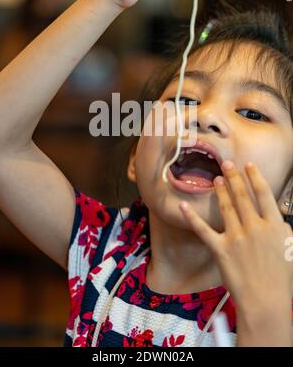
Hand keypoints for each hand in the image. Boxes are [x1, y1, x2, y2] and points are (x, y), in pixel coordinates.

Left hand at [179, 161, 292, 308]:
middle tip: (226, 163)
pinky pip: (203, 230)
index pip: (263, 194)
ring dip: (220, 191)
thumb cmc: (283, 279)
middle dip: (234, 177)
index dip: (255, 177)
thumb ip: (281, 229)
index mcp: (273, 226)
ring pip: (226, 207)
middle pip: (242, 196)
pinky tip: (182, 206)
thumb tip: (275, 215)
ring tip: (215, 178)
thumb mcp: (290, 248)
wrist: (267, 302)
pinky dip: (191, 217)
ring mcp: (235, 237)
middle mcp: (254, 227)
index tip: (248, 165)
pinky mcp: (220, 249)